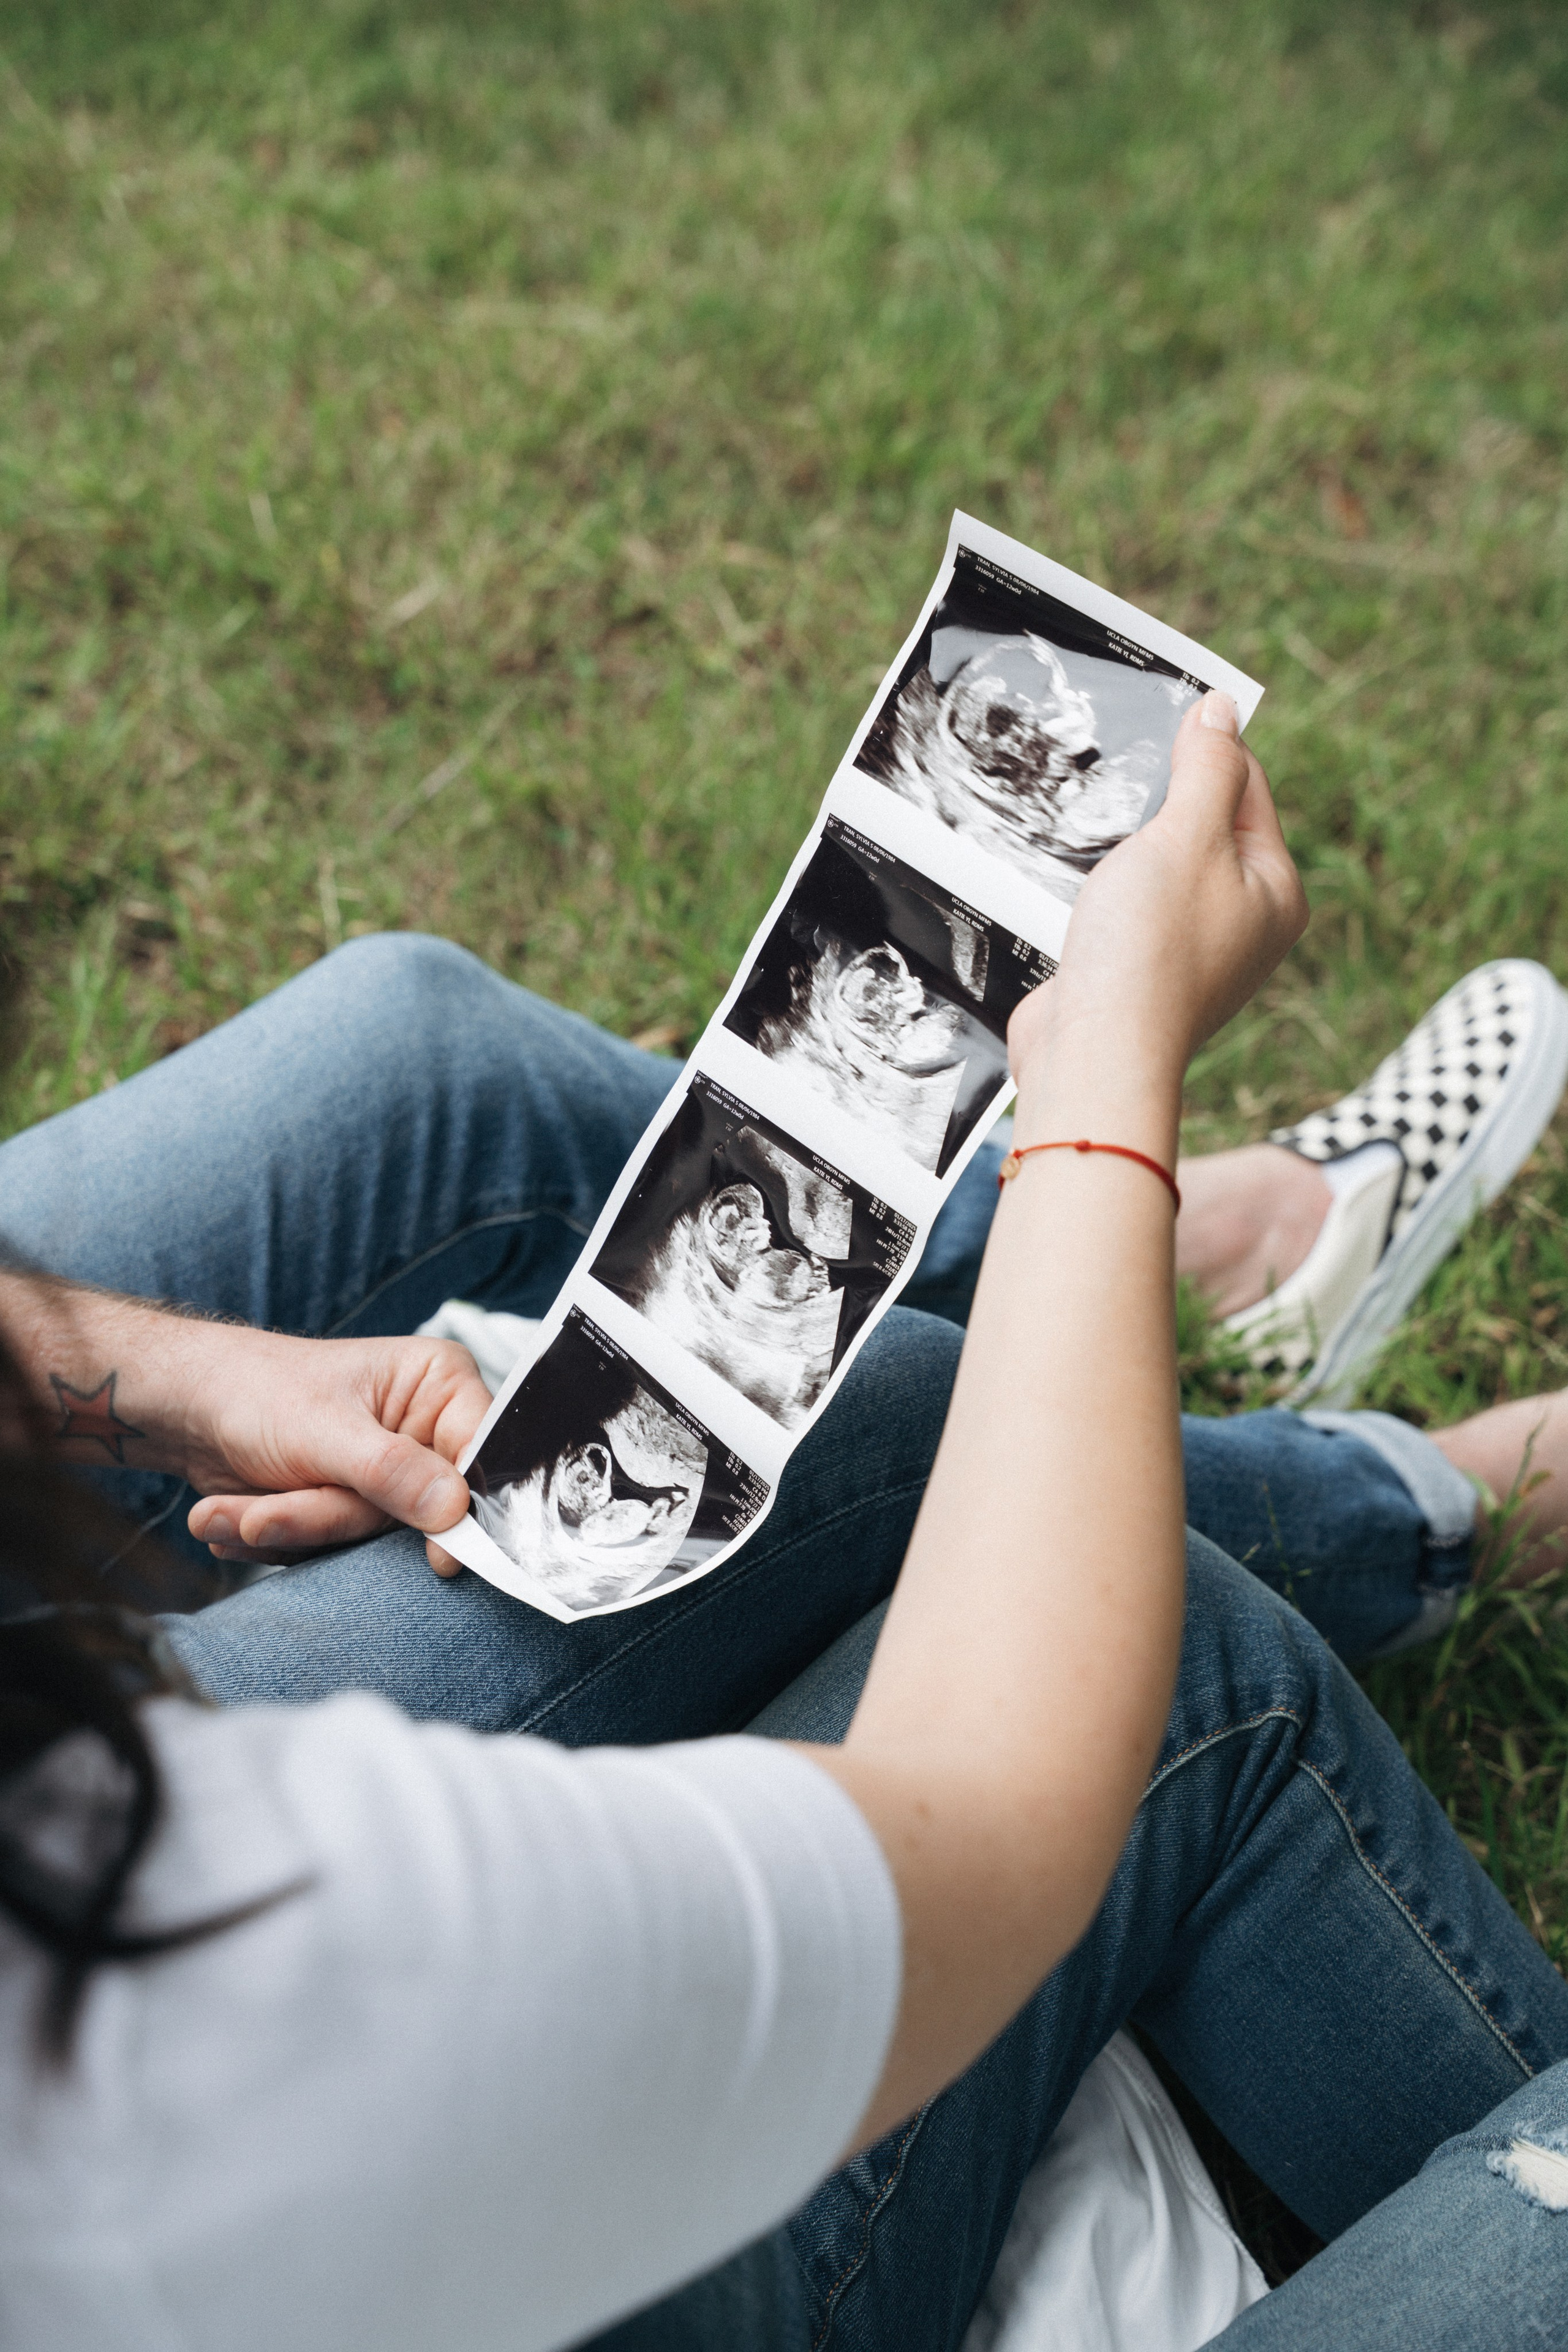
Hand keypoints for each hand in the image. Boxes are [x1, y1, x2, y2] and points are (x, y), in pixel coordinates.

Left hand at [179, 1327, 492, 1571]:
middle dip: (330, 1516)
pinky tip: (238, 1516)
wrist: (190, 1410)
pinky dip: (285, 1538)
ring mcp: (392, 1475)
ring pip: (370, 1533)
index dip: (466, 1507)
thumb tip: (457, 1511)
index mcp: (438, 1383)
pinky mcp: (357, 1507)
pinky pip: (340, 1546)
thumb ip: (391, 1472)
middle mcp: (425, 1430)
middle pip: (420, 1507)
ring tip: (227, 1515)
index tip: (440, 1559)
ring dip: (294, 1528)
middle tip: (262, 1518)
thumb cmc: (257, 1392)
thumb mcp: (324, 1431)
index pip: (482, 1451)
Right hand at [1008, 692, 1306, 1092]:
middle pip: (1201, 825)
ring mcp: (1192, 952)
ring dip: (1121, 849)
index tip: (1152, 728)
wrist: (1094, 1054)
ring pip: (1156, 867)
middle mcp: (1243, 923)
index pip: (1246, 785)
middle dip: (1154, 803)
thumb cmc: (1148, 948)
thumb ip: (1207, 767)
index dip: (1199, 750)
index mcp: (1276, 888)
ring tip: (1094, 843)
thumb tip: (1221, 710)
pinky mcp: (1140, 972)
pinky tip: (1075, 886)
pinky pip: (1124, 908)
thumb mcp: (1185, 835)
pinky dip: (1099, 890)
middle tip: (1114, 789)